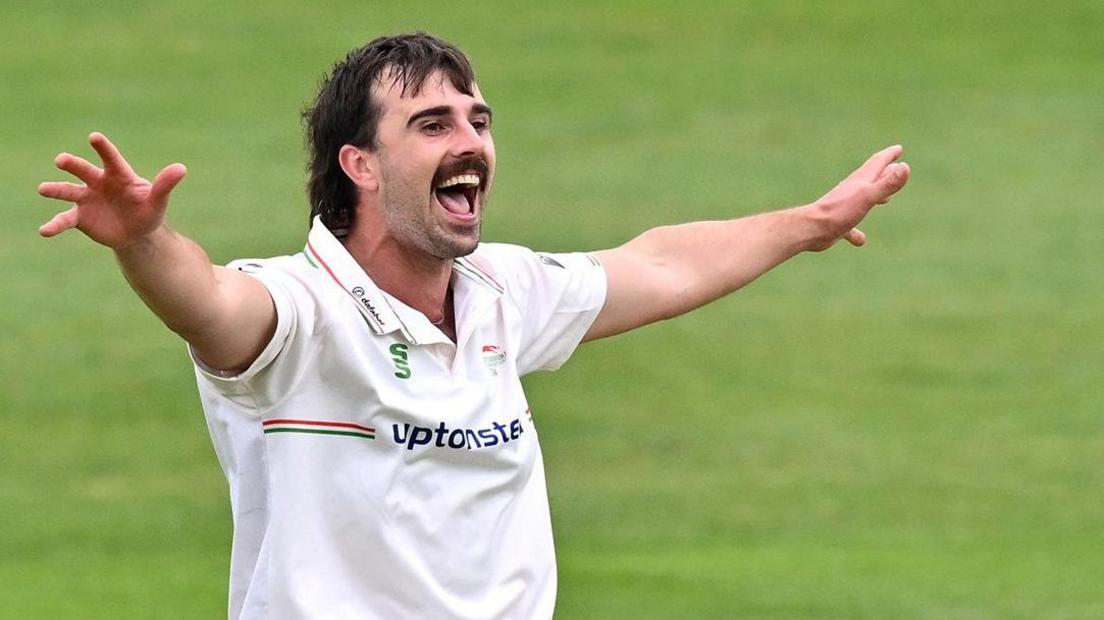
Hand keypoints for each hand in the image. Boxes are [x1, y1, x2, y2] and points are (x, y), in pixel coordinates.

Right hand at [38, 132, 186, 248]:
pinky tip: (44, 231)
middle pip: (83, 170)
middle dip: (73, 165)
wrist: (136, 234)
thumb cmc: (147, 212)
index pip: (110, 158)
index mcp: (118, 175)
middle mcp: (98, 183)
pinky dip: (54, 225)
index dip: (103, 148)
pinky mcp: (79, 217)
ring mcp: (86, 198)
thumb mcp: (158, 201)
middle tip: (61, 160)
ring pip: (68, 191)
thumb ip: (165, 185)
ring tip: (43, 189)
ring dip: (55, 189)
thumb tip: (182, 168)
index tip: (94, 137)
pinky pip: (64, 219)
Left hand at [805, 145, 909, 250]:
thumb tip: (905, 167)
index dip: (889, 155)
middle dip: (884, 171)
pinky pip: (851, 227)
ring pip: (863, 198)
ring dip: (875, 196)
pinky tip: (860, 240)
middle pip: (871, 177)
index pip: (877, 163)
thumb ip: (887, 184)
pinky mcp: (838, 224)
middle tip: (894, 167)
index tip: (898, 149)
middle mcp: (853, 191)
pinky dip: (856, 231)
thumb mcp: (868, 197)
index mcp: (861, 181)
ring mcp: (845, 207)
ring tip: (885, 199)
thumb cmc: (839, 211)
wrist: (812, 229)